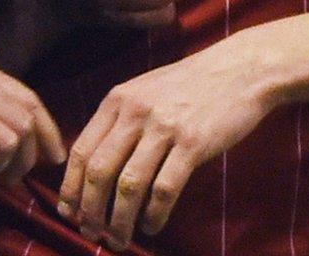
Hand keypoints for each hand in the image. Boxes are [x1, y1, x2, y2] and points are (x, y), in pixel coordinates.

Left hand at [59, 40, 270, 247]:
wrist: (240, 69)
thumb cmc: (190, 85)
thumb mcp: (144, 91)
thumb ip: (119, 120)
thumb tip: (93, 166)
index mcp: (118, 99)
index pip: (82, 151)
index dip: (71, 188)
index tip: (68, 213)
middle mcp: (136, 112)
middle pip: (100, 172)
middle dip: (91, 211)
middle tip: (91, 234)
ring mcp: (165, 127)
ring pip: (129, 185)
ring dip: (119, 221)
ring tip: (118, 240)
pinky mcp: (194, 143)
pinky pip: (165, 189)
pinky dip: (154, 215)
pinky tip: (151, 226)